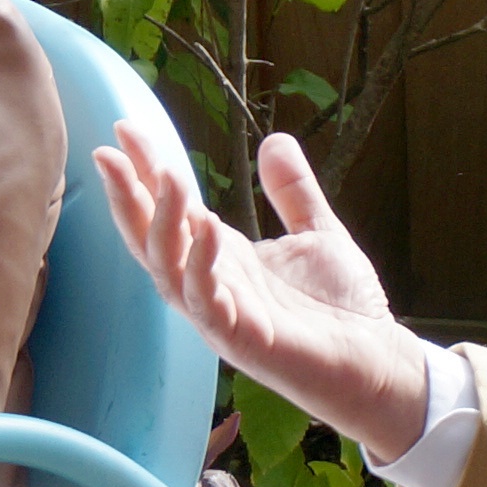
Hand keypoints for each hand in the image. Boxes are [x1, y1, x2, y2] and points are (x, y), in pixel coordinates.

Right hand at [93, 128, 428, 461]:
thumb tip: (276, 140)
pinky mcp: (241, 339)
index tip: (126, 128)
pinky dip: (202, 264)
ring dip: (161, 223)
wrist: (378, 358)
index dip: (147, 172)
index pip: (172, 210)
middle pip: (151, 237)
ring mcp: (220, 313)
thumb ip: (293, 192)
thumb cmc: (344, 306)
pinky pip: (207, 301)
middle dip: (128, 195)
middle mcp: (211, 283)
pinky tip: (206, 227)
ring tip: (166, 176)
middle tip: (109, 151)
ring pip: (168, 268)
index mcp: (223, 258)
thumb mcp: (318, 233)